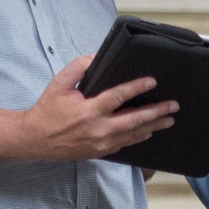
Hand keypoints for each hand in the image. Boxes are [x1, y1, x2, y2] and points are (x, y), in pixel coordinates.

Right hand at [20, 56, 178, 160]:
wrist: (35, 139)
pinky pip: (125, 144)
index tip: (152, 81)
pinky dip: (139, 136)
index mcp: (88, 111)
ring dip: (153, 126)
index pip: (118, 97)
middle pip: (134, 120)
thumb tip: (96, 56)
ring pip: (133, 134)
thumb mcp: (59, 84)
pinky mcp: (100, 151)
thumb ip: (78, 68)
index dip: (136, 88)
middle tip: (173, 105)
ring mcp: (101, 143)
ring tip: (169, 118)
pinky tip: (150, 130)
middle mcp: (98, 129)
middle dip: (156, 112)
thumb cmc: (47, 110)